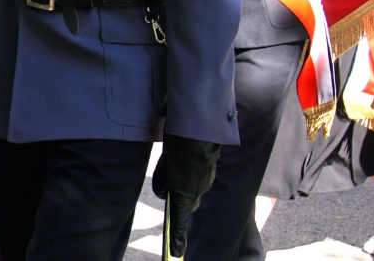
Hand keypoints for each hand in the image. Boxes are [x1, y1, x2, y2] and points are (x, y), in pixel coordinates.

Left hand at [152, 133, 219, 257]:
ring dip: (184, 183)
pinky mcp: (211, 170)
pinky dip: (191, 172)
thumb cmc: (178, 145)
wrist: (200, 125)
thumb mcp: (164, 164)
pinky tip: (184, 158)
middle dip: (179, 203)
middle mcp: (199, 190)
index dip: (177, 239)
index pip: (180, 222)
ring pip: (193, 190)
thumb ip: (163, 181)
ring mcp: (207, 181)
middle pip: (187, 204)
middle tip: (168, 192)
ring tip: (174, 166)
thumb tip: (165, 192)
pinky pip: (200, 178)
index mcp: (184, 193)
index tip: (176, 254)